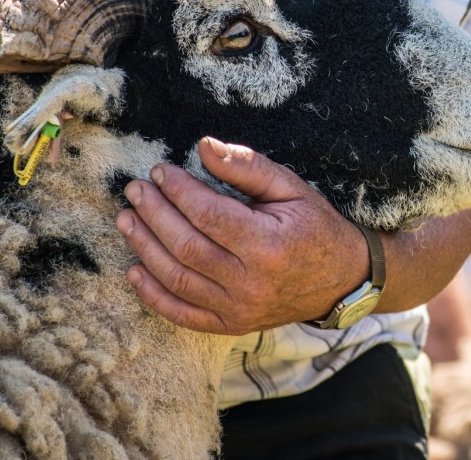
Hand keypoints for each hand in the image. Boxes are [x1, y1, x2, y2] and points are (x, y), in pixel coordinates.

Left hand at [117, 137, 367, 334]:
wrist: (342, 278)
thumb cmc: (315, 226)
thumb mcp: (291, 188)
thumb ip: (247, 167)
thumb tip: (203, 146)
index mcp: (269, 245)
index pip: (208, 215)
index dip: (178, 190)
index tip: (160, 171)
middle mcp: (251, 282)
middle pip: (186, 246)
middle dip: (154, 214)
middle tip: (136, 190)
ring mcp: (240, 309)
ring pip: (177, 279)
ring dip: (145, 248)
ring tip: (128, 220)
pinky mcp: (232, 324)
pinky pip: (183, 315)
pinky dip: (154, 295)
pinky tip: (135, 270)